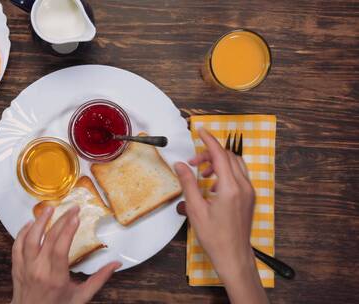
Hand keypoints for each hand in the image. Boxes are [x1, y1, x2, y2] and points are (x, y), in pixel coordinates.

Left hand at [11, 205, 121, 303]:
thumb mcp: (81, 297)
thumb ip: (99, 279)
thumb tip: (115, 264)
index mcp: (56, 278)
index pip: (60, 249)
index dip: (68, 231)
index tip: (76, 217)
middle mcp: (39, 271)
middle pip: (49, 239)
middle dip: (62, 220)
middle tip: (72, 208)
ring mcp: (26, 268)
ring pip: (29, 238)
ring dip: (39, 221)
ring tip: (50, 208)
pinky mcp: (17, 267)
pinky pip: (17, 245)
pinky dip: (22, 232)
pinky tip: (30, 223)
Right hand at [175, 128, 267, 303]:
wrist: (233, 256)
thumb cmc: (215, 237)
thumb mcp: (195, 209)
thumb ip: (188, 183)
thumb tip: (181, 165)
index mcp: (230, 188)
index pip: (220, 154)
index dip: (209, 140)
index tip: (201, 131)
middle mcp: (243, 187)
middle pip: (228, 157)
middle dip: (210, 153)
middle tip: (194, 163)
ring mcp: (249, 192)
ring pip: (235, 165)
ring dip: (219, 162)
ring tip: (202, 174)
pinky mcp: (249, 198)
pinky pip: (239, 176)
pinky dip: (226, 172)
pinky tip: (213, 185)